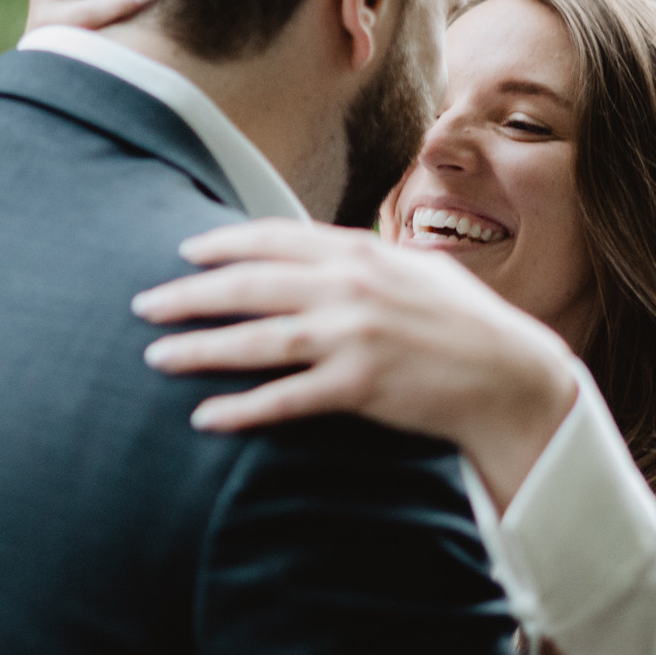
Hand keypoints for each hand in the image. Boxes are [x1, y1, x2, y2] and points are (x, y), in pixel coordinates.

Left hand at [131, 220, 578, 512]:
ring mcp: (354, 337)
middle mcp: (351, 288)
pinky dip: (242, 408)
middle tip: (143, 303)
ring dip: (200, 348)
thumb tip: (319, 248)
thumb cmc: (463, 322)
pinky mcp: (360, 386)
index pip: (276, 237)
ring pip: (258, 341)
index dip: (225, 243)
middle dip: (190, 294)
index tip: (185, 251)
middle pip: (251, 286)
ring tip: (156, 357)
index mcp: (361, 252)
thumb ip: (364, 258)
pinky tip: (205, 417)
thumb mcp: (415, 269)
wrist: (511, 377)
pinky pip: (286, 398)